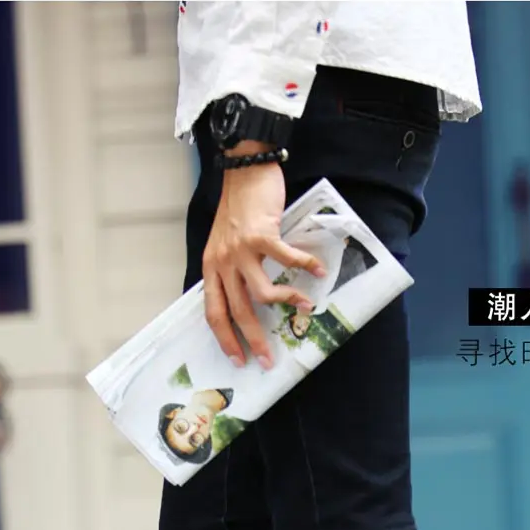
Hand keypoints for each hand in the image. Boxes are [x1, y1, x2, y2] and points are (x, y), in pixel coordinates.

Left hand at [203, 141, 325, 368]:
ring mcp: (241, 249)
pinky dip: (305, 267)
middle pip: (238, 311)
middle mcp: (223, 262)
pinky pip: (287, 260)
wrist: (244, 169)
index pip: (214, 312)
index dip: (225, 338)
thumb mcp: (225, 242)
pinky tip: (318, 273)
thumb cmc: (238, 206)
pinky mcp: (262, 235)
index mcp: (211, 267)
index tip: (238, 358)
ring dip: (286, 303)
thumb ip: (233, 268)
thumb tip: (250, 297)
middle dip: (254, 339)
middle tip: (268, 359)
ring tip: (305, 308)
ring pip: (261, 293)